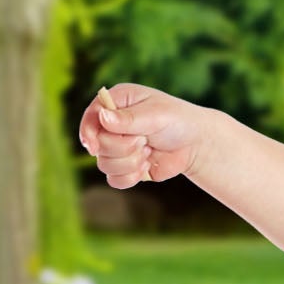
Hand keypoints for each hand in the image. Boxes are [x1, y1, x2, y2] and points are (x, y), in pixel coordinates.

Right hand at [78, 83, 210, 188]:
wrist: (195, 144)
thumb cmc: (177, 121)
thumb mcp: (156, 115)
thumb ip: (129, 119)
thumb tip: (103, 118)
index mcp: (116, 103)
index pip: (91, 117)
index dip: (88, 132)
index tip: (94, 146)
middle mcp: (111, 125)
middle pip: (98, 145)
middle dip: (123, 147)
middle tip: (144, 141)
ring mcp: (117, 147)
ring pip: (104, 165)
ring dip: (130, 162)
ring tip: (148, 152)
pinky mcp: (125, 167)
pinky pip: (114, 180)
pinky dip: (131, 177)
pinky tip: (147, 167)